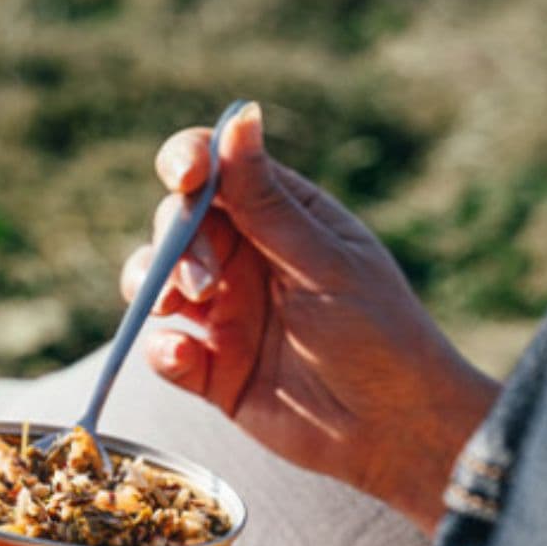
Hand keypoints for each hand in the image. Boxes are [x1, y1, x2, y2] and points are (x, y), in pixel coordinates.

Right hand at [122, 103, 498, 534]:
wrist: (393, 430)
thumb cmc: (378, 334)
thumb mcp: (322, 263)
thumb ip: (267, 202)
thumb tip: (240, 115)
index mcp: (281, 220)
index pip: (219, 174)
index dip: (189, 163)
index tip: (183, 176)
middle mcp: (246, 262)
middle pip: (178, 226)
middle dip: (177, 244)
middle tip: (205, 284)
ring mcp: (226, 317)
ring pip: (157, 284)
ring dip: (153, 288)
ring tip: (177, 310)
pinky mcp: (212, 371)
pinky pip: (165, 351)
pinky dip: (162, 351)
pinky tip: (182, 357)